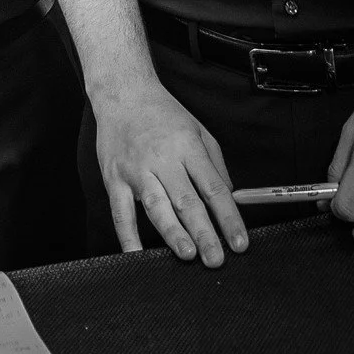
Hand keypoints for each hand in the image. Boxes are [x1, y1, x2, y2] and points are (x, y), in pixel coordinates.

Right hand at [95, 81, 248, 266]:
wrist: (122, 94)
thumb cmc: (163, 115)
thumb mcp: (199, 132)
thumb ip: (215, 167)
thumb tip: (229, 201)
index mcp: (188, 148)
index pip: (213, 189)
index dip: (229, 218)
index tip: (239, 243)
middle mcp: (162, 159)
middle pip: (187, 202)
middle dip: (204, 233)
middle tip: (215, 258)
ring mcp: (136, 170)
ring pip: (156, 207)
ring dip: (172, 233)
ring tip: (187, 254)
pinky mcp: (114, 178)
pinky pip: (120, 211)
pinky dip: (127, 235)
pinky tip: (136, 254)